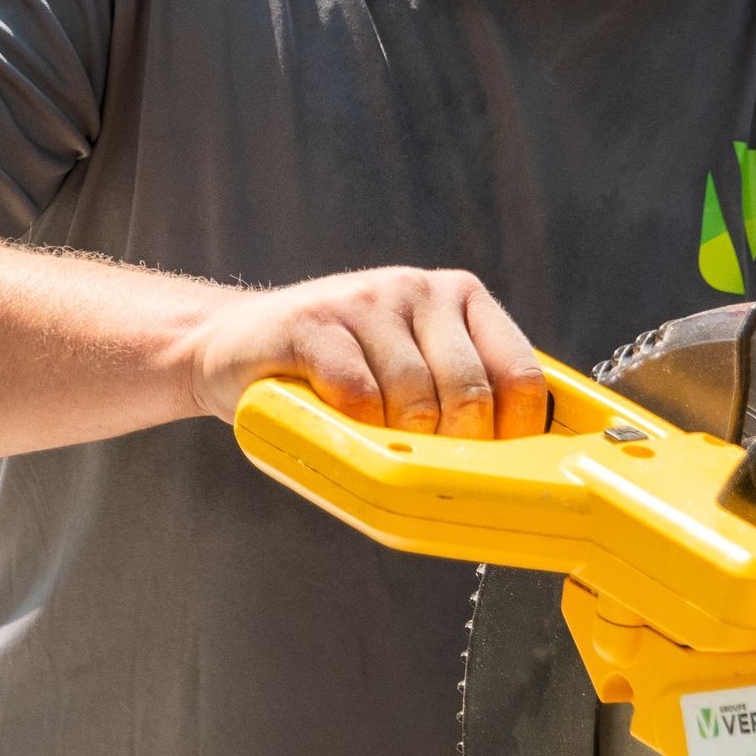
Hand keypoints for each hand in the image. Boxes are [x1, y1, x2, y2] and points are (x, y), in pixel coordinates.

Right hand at [187, 266, 546, 438]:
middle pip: (470, 392)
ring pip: (414, 398)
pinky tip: (340, 424)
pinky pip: (357, 394)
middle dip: (453, 447)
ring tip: (376, 442)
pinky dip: (355, 427)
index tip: (494, 468)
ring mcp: (366, 300)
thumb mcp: (409, 366)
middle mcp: (419, 288)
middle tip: (424, 464)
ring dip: (398, 440)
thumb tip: (513, 464)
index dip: (515, 435)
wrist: (235, 344)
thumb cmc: (335, 372)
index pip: (520, 374)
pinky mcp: (314, 322)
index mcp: (460, 296)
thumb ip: (457, 392)